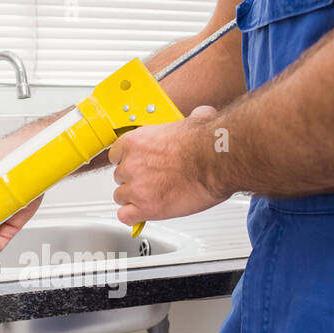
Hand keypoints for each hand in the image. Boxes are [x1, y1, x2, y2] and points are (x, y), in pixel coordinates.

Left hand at [107, 105, 231, 225]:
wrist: (217, 162)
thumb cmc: (207, 144)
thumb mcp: (194, 120)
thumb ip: (187, 120)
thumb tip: (199, 115)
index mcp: (136, 141)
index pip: (116, 154)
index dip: (128, 161)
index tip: (137, 165)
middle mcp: (132, 164)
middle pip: (119, 176)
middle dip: (133, 180)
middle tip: (151, 182)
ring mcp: (137, 187)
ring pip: (121, 197)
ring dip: (133, 199)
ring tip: (150, 198)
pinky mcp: (146, 208)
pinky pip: (126, 216)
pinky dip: (134, 217)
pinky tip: (144, 213)